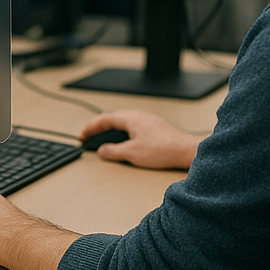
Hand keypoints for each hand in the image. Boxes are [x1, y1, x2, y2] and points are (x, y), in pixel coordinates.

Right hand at [80, 110, 202, 169]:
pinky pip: (132, 126)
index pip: (104, 119)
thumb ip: (113, 151)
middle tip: (89, 137)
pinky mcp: (155, 127)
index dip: (90, 128)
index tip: (82, 136)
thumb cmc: (164, 149)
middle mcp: (138, 115)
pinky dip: (122, 132)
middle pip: (112, 118)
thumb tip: (103, 150)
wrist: (187, 150)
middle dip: (98, 128)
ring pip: (123, 122)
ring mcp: (148, 120)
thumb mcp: (132, 153)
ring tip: (103, 139)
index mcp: (130, 117)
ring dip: (110, 130)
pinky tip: (124, 142)